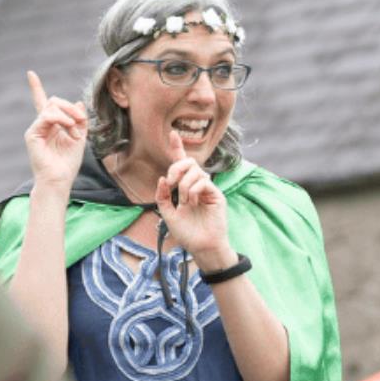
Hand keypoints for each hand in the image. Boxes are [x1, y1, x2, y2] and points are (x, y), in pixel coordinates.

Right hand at [23, 71, 87, 205]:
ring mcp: (36, 128)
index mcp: (51, 125)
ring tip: (76, 131)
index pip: (42, 102)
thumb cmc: (68, 163)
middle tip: (81, 121)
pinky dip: (61, 119)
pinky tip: (69, 128)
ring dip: (68, 115)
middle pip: (53, 101)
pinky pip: (47, 116)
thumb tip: (78, 102)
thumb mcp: (80, 137)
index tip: (30, 73)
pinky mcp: (32, 134)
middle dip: (70, 107)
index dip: (35, 87)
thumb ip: (79, 120)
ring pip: (51, 106)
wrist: (60, 179)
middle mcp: (41, 125)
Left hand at [155, 128, 232, 269]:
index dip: (177, 148)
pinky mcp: (217, 195)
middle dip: (176, 167)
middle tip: (170, 182)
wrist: (201, 247)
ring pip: (195, 171)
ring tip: (184, 202)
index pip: (182, 164)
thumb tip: (162, 178)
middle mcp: (197, 185)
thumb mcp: (167, 214)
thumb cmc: (186, 233)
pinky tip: (192, 202)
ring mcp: (208, 189)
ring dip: (183, 185)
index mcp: (185, 187)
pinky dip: (192, 190)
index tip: (172, 133)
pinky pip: (203, 181)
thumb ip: (162, 196)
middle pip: (189, 162)